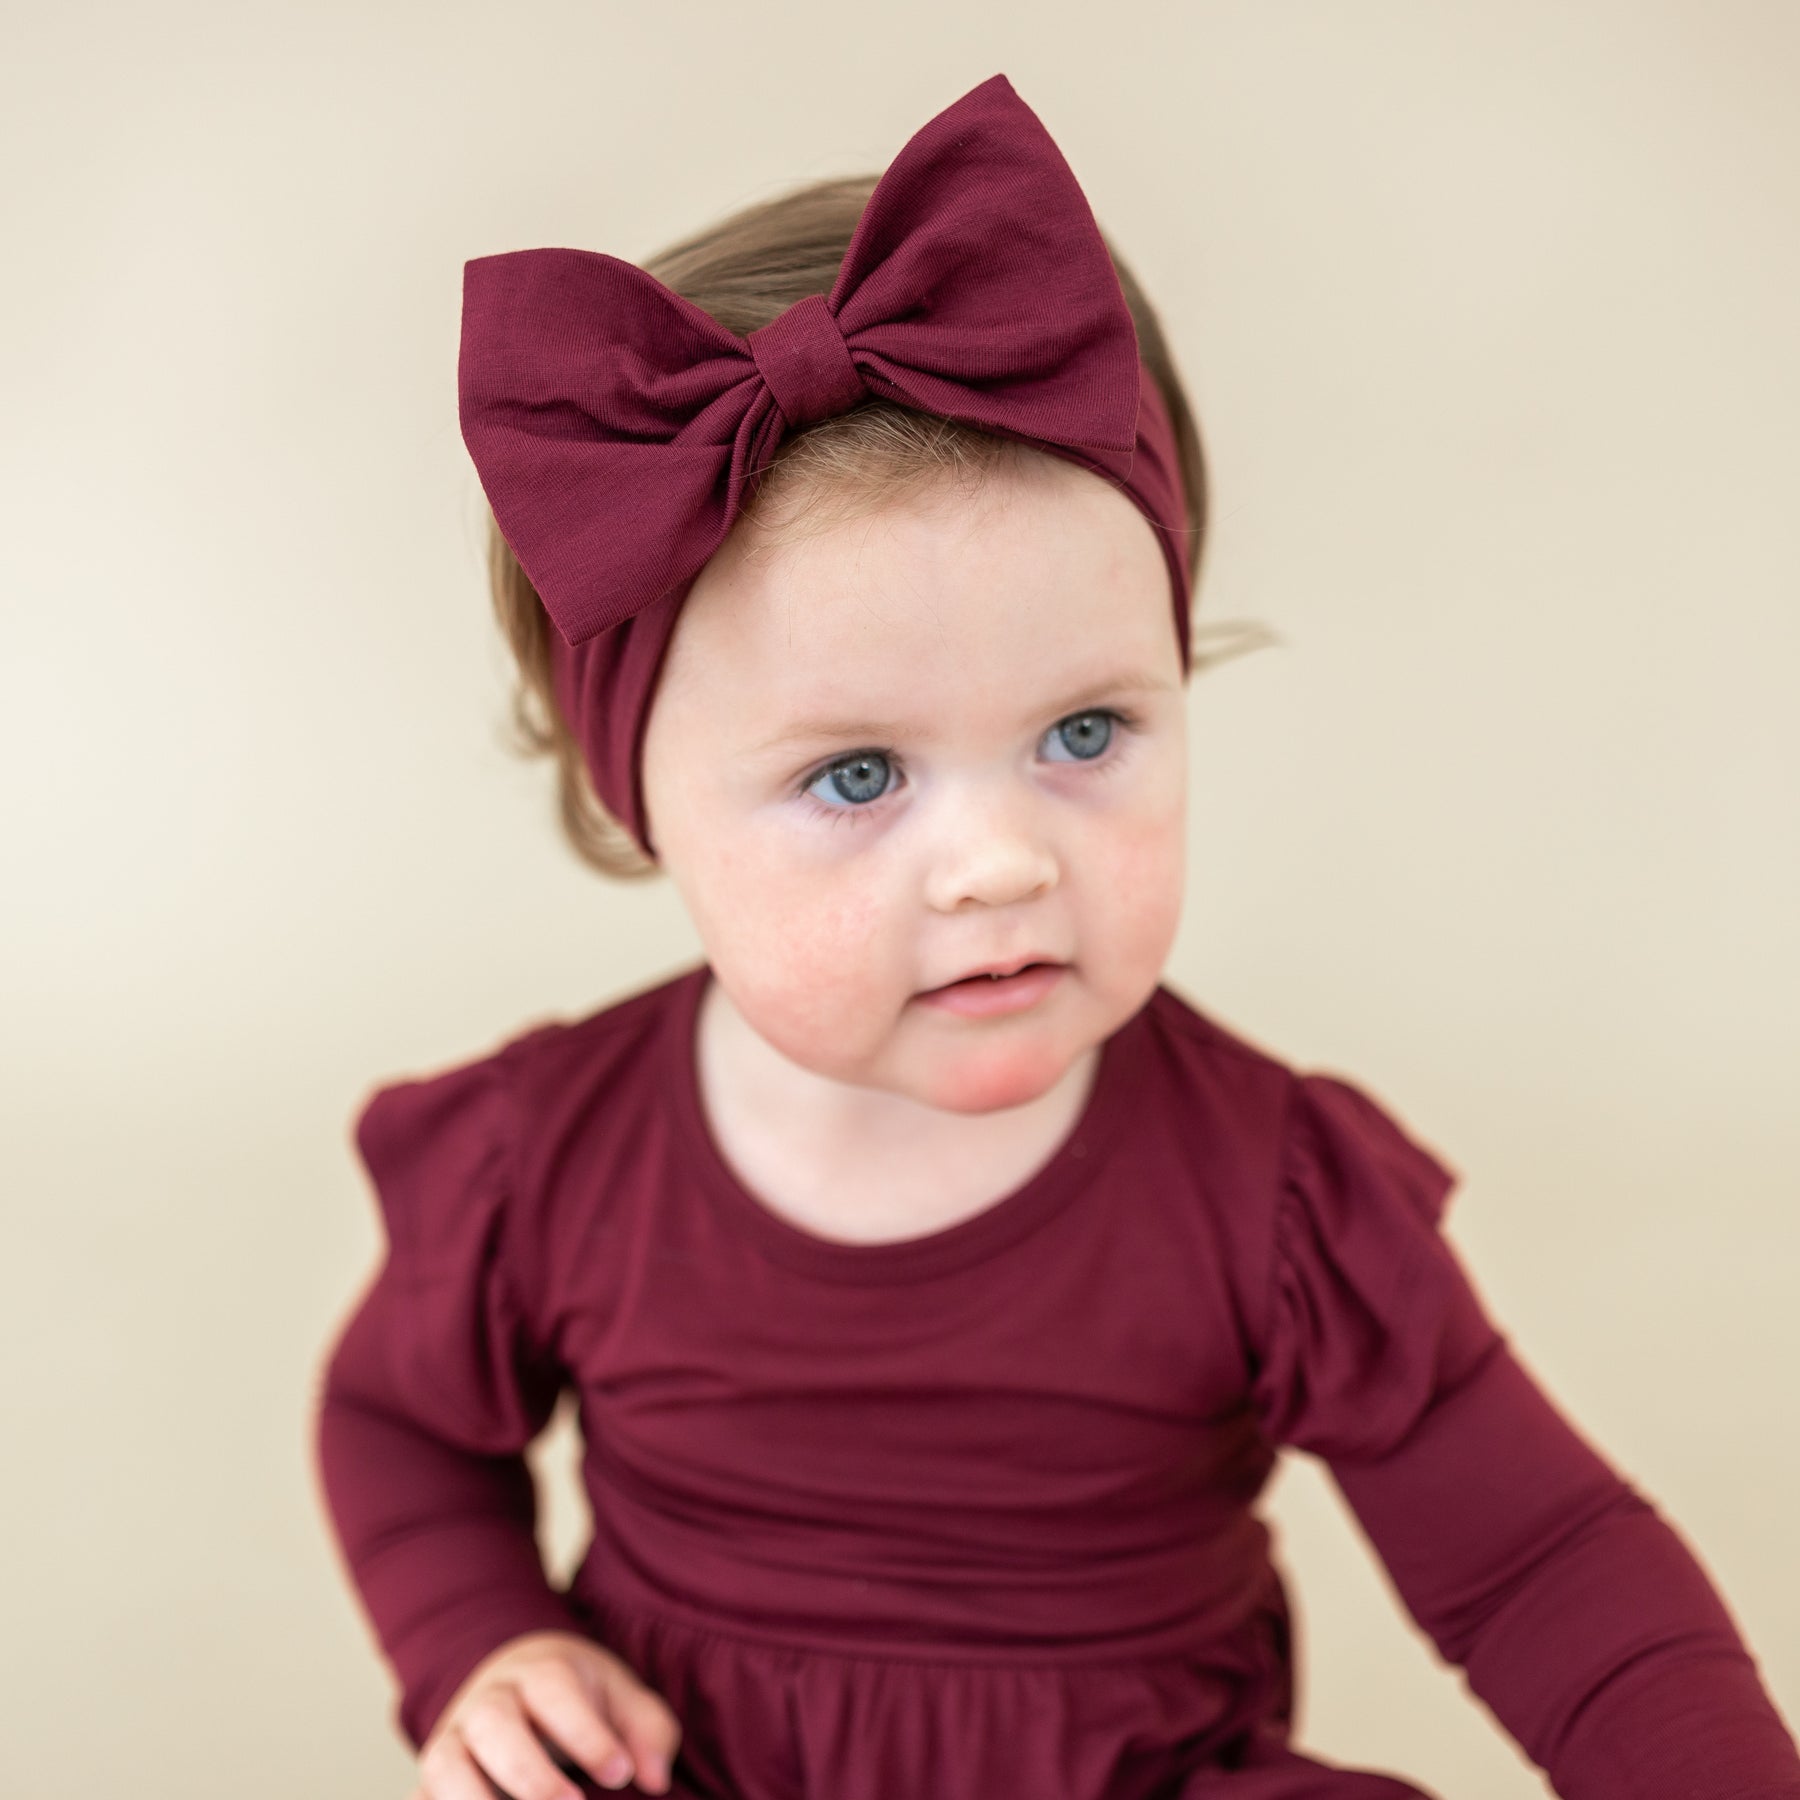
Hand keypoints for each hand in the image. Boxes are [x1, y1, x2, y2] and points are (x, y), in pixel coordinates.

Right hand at [412, 1629, 681, 1798]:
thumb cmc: (576, 1696)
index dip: (586, 1734)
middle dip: (531, 1774)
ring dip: (474, 1799)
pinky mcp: (429, 1781)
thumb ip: (648, 1730)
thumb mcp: (621, 1697)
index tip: (619, 1774)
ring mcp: (451, 1740)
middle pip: (494, 1724)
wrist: (511, 1678)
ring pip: (445, 1763)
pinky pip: (422, 1798)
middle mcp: (487, 1701)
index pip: (555, 1691)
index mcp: (538, 1672)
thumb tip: (655, 1779)